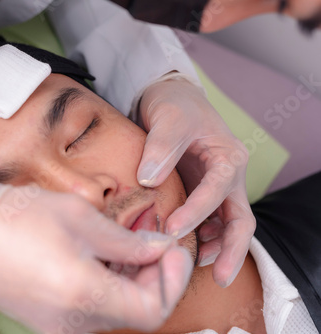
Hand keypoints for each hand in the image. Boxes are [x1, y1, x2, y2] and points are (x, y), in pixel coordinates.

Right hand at [0, 184, 192, 332]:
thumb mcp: (79, 217)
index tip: (173, 249)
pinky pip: (93, 309)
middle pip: (137, 311)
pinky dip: (108, 284)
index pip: (153, 309)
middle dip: (154, 275)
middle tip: (154, 238)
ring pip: (116, 310)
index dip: (172, 279)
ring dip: (132, 278)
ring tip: (130, 240)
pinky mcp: (49, 320)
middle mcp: (73, 323)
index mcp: (84, 296)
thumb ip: (128, 239)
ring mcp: (59, 326)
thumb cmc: (14, 219)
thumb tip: (159, 248)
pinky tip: (104, 254)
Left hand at [136, 77, 254, 287]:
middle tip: (218, 278)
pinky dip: (201, 239)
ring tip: (194, 268)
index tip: (170, 230)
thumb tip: (149, 180)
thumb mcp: (168, 116)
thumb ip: (161, 146)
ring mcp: (217, 187)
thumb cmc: (174, 104)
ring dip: (215, 249)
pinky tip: (184, 249)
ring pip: (227, 226)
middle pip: (240, 219)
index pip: (219, 191)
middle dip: (232, 250)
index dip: (197, 212)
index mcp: (228, 157)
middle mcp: (229, 176)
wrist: (170, 99)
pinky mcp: (202, 193)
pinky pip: (209, 223)